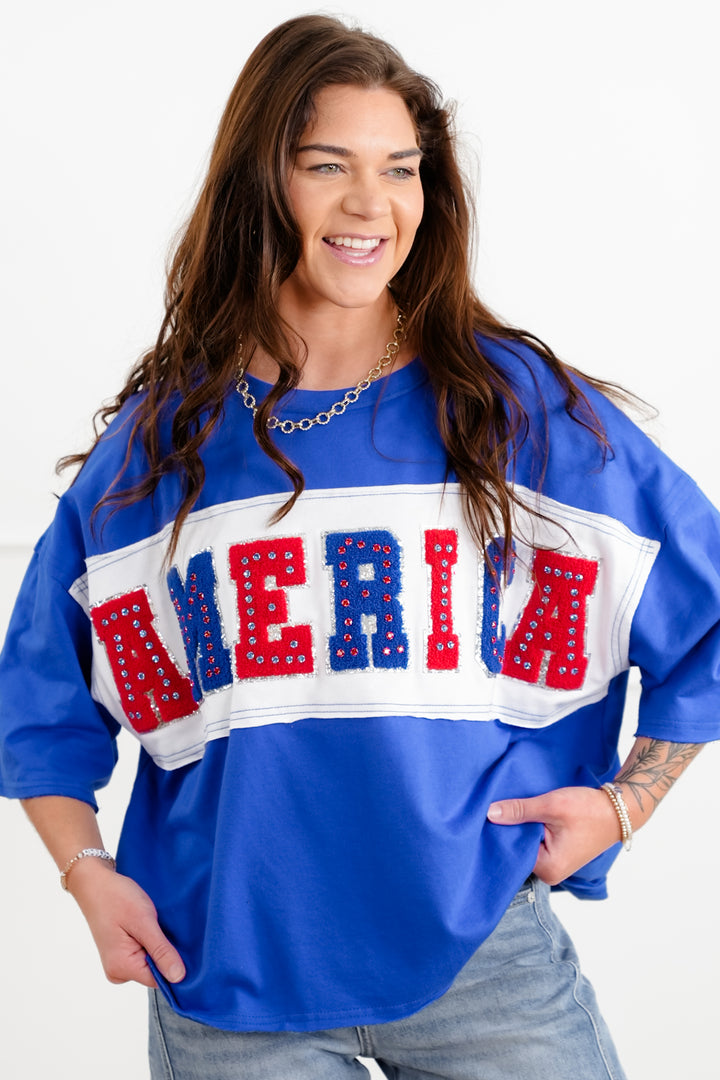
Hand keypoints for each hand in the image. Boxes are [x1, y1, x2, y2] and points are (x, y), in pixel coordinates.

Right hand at [67, 860, 185, 987]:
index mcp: (122, 968)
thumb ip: (161, 951)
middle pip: (155, 972)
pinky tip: (148, 927)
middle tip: (164, 927)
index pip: (160, 980)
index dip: (174, 962)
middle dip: (165, 952)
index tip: (180, 942)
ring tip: (154, 925)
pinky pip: (143, 955)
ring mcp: (118, 964)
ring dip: (157, 945)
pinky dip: (150, 942)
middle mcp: (118, 972)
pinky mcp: (120, 954)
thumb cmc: (117, 898)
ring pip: (150, 962)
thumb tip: (179, 977)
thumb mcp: (144, 922)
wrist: (95, 884)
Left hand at [487, 786, 621, 885]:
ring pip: (527, 846)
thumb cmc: (589, 809)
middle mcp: (550, 874)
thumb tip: (490, 813)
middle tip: (497, 809)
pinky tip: (526, 817)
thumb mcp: (552, 806)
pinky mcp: (558, 856)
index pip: (511, 852)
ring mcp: (555, 866)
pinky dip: (531, 830)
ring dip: (521, 829)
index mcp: (548, 869)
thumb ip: (520, 810)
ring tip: (513, 811)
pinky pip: (536, 844)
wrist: (618, 810)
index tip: (488, 815)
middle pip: (518, 850)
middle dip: (510, 831)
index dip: (501, 832)